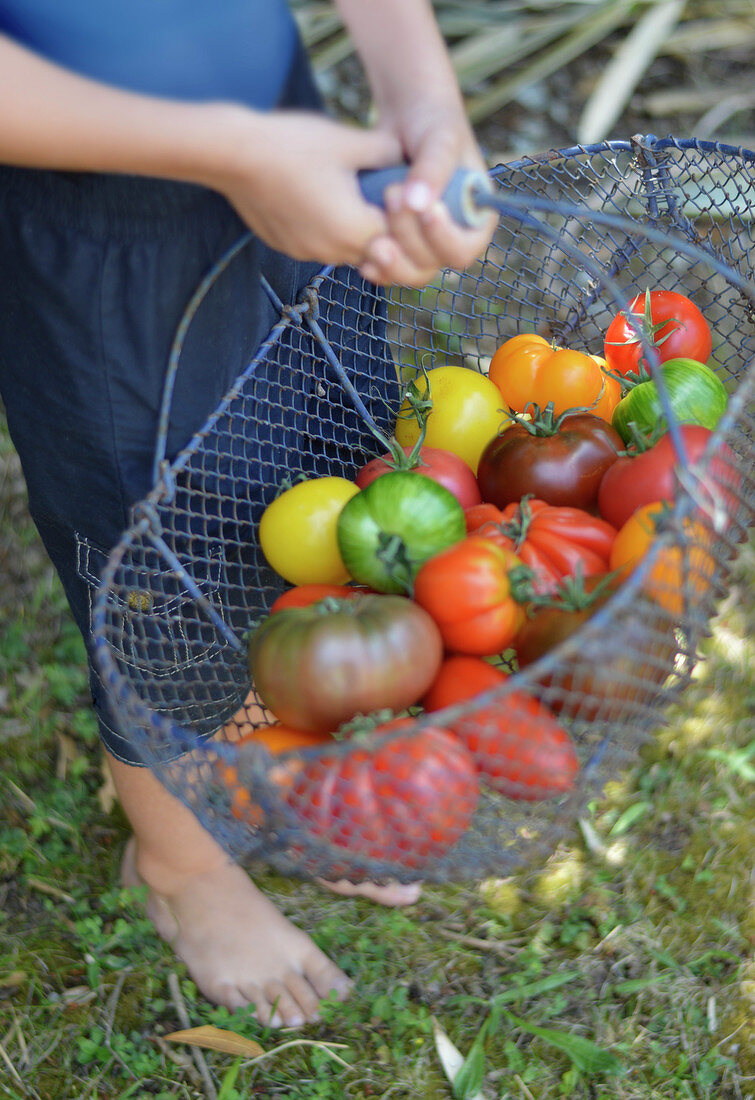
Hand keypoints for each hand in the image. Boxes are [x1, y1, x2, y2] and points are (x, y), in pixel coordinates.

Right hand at [208, 107, 403, 268]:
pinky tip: (321, 199)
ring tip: (350, 194)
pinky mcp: (288, 247)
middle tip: (381, 194)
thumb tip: (408, 157)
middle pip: (377, 253)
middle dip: (384, 228)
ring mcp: (308, 253)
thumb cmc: (293, 145)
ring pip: (348, 251)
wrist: (233, 154)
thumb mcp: (350, 142)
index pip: (401, 242)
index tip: (400, 192)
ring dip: (356, 230)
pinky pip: (320, 245)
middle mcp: (334, 252)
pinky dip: (328, 229)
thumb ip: (388, 153)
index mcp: (356, 230)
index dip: (406, 219)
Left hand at [358, 97, 496, 286]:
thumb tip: (418, 204)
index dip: (445, 238)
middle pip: (432, 265)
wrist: (408, 115)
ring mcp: (424, 243)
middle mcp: (452, 237)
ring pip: (410, 272)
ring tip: (372, 239)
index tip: (426, 210)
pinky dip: (376, 265)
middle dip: (409, 240)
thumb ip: (433, 170)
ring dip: (391, 261)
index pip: (464, 249)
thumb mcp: (440, 140)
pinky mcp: (399, 244)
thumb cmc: (434, 122)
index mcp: (475, 219)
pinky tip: (361, 258)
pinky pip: (390, 268)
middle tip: (391, 195)